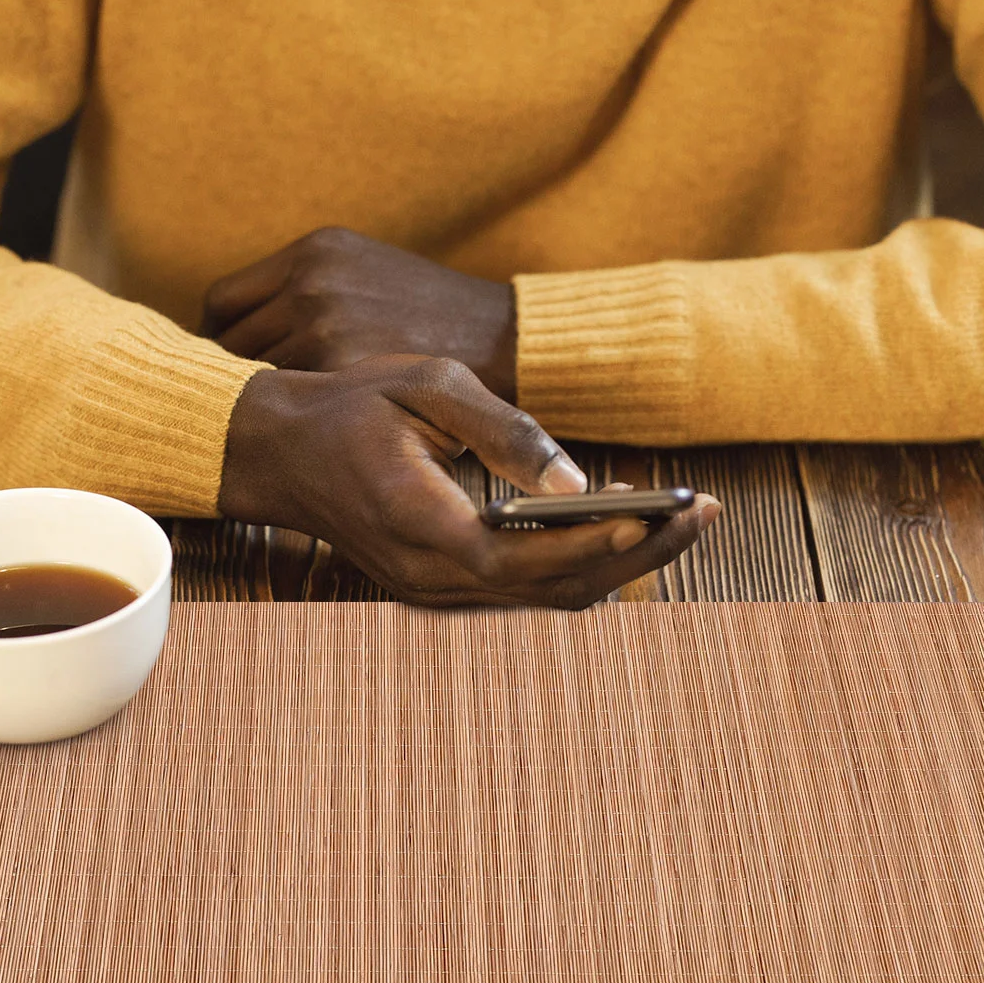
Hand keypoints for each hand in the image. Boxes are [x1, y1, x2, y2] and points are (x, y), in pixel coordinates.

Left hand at [204, 227, 518, 399]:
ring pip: (254, 375)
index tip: (221, 365)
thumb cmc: (433, 314)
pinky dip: (291, 415)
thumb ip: (308, 286)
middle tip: (239, 406)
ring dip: (260, 400)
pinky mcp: (342, 365)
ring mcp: (324, 323)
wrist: (501, 338)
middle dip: (231, 375)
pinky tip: (303, 429)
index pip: (223, 301)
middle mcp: (311, 281)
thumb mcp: (366, 271)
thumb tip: (250, 324)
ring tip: (270, 423)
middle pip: (229, 342)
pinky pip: (291, 399)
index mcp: (313, 252)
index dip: (216, 338)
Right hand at [219, 357, 718, 608]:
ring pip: (547, 597)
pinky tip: (618, 524)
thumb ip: (503, 430)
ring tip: (681, 516)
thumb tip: (579, 483)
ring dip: (617, 563)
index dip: (602, 542)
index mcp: (422, 524)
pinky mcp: (438, 586)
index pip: (528, 556)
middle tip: (707, 510)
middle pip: (556, 590)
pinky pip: (524, 589)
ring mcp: (431, 590)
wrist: (276, 451)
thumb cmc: (349, 405)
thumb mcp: (426, 385)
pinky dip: (578, 564)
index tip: (666, 509)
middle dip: (638, 554)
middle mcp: (428, 576)